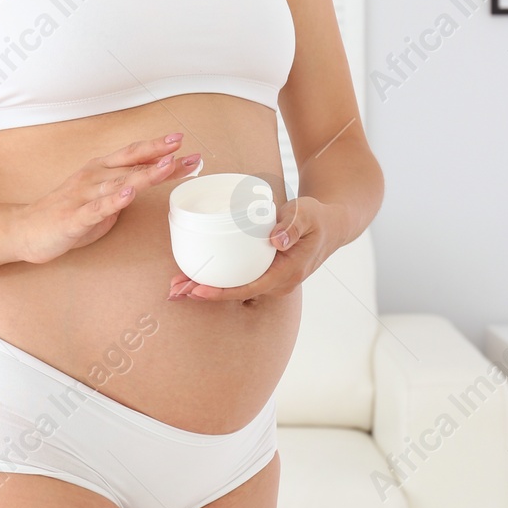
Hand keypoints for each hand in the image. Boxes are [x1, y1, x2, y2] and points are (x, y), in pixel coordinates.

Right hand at [14, 133, 203, 264]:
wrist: (24, 230)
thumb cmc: (63, 215)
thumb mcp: (99, 201)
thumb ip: (121, 193)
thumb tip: (142, 187)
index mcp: (99, 171)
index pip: (133, 155)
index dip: (157, 148)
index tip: (181, 142)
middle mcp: (92, 177)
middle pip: (131, 164)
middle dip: (160, 157)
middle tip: (186, 150)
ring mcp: (82, 196)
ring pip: (119, 183)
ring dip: (145, 174)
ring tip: (167, 166)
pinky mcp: (73, 217)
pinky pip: (96, 208)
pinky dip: (114, 201)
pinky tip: (129, 194)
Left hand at [168, 195, 346, 302]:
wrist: (334, 225)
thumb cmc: (319, 218)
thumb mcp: (308, 214)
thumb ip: (293, 224)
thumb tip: (277, 240)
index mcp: (288, 273)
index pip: (248, 288)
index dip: (221, 292)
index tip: (197, 289)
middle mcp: (279, 283)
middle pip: (237, 293)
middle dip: (206, 293)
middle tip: (174, 289)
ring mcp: (274, 280)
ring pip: (237, 289)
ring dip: (209, 288)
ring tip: (177, 285)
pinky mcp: (268, 273)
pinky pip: (241, 280)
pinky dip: (219, 280)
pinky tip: (198, 276)